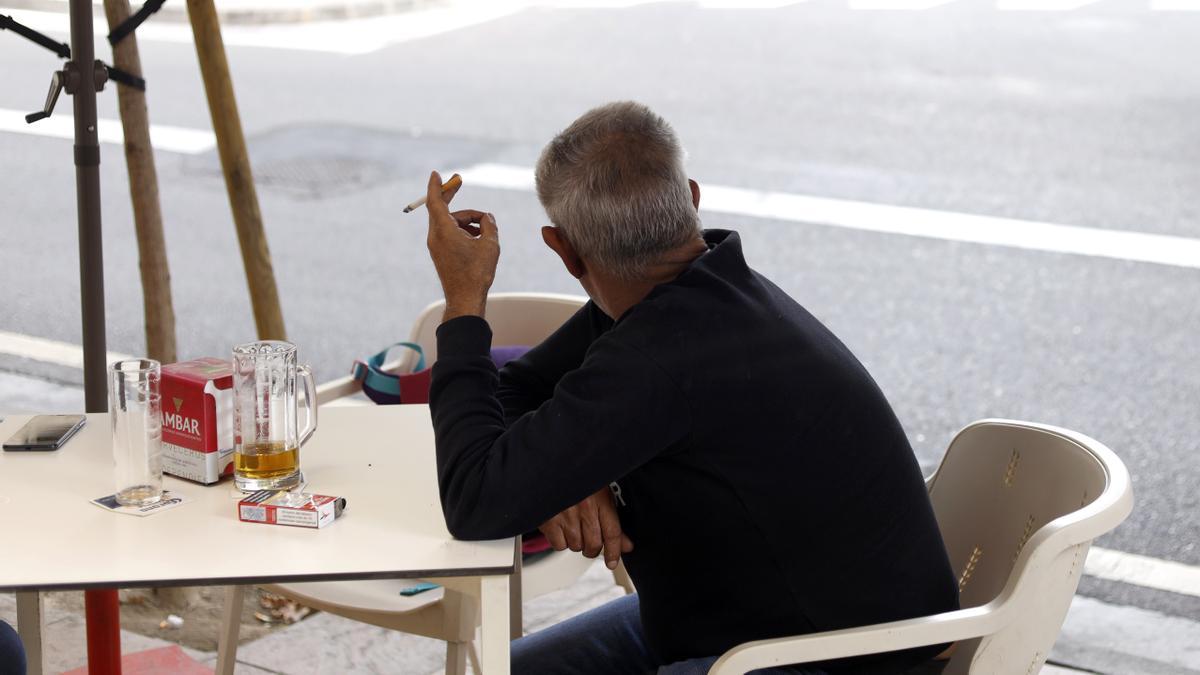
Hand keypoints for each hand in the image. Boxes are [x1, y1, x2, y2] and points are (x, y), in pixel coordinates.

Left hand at [424, 171, 499, 320]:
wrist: (465, 299)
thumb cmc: (477, 273)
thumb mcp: (490, 244)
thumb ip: (489, 225)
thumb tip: (487, 218)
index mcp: (443, 230)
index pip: (435, 201)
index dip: (436, 185)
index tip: (436, 174)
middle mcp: (436, 236)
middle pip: (443, 209)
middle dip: (451, 195)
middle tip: (459, 181)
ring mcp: (437, 245)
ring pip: (451, 222)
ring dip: (467, 220)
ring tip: (486, 232)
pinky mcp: (441, 253)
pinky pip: (450, 233)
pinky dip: (463, 230)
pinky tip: (480, 240)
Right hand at [539, 487, 633, 569]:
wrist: (552, 467)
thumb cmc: (579, 479)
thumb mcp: (600, 494)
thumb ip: (613, 521)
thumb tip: (626, 546)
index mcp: (601, 498)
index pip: (612, 533)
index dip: (614, 552)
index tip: (612, 562)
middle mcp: (584, 507)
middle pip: (594, 544)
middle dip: (593, 549)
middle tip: (589, 541)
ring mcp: (565, 514)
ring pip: (576, 546)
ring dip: (576, 543)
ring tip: (572, 527)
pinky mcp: (548, 520)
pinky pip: (559, 545)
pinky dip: (560, 541)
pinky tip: (560, 528)